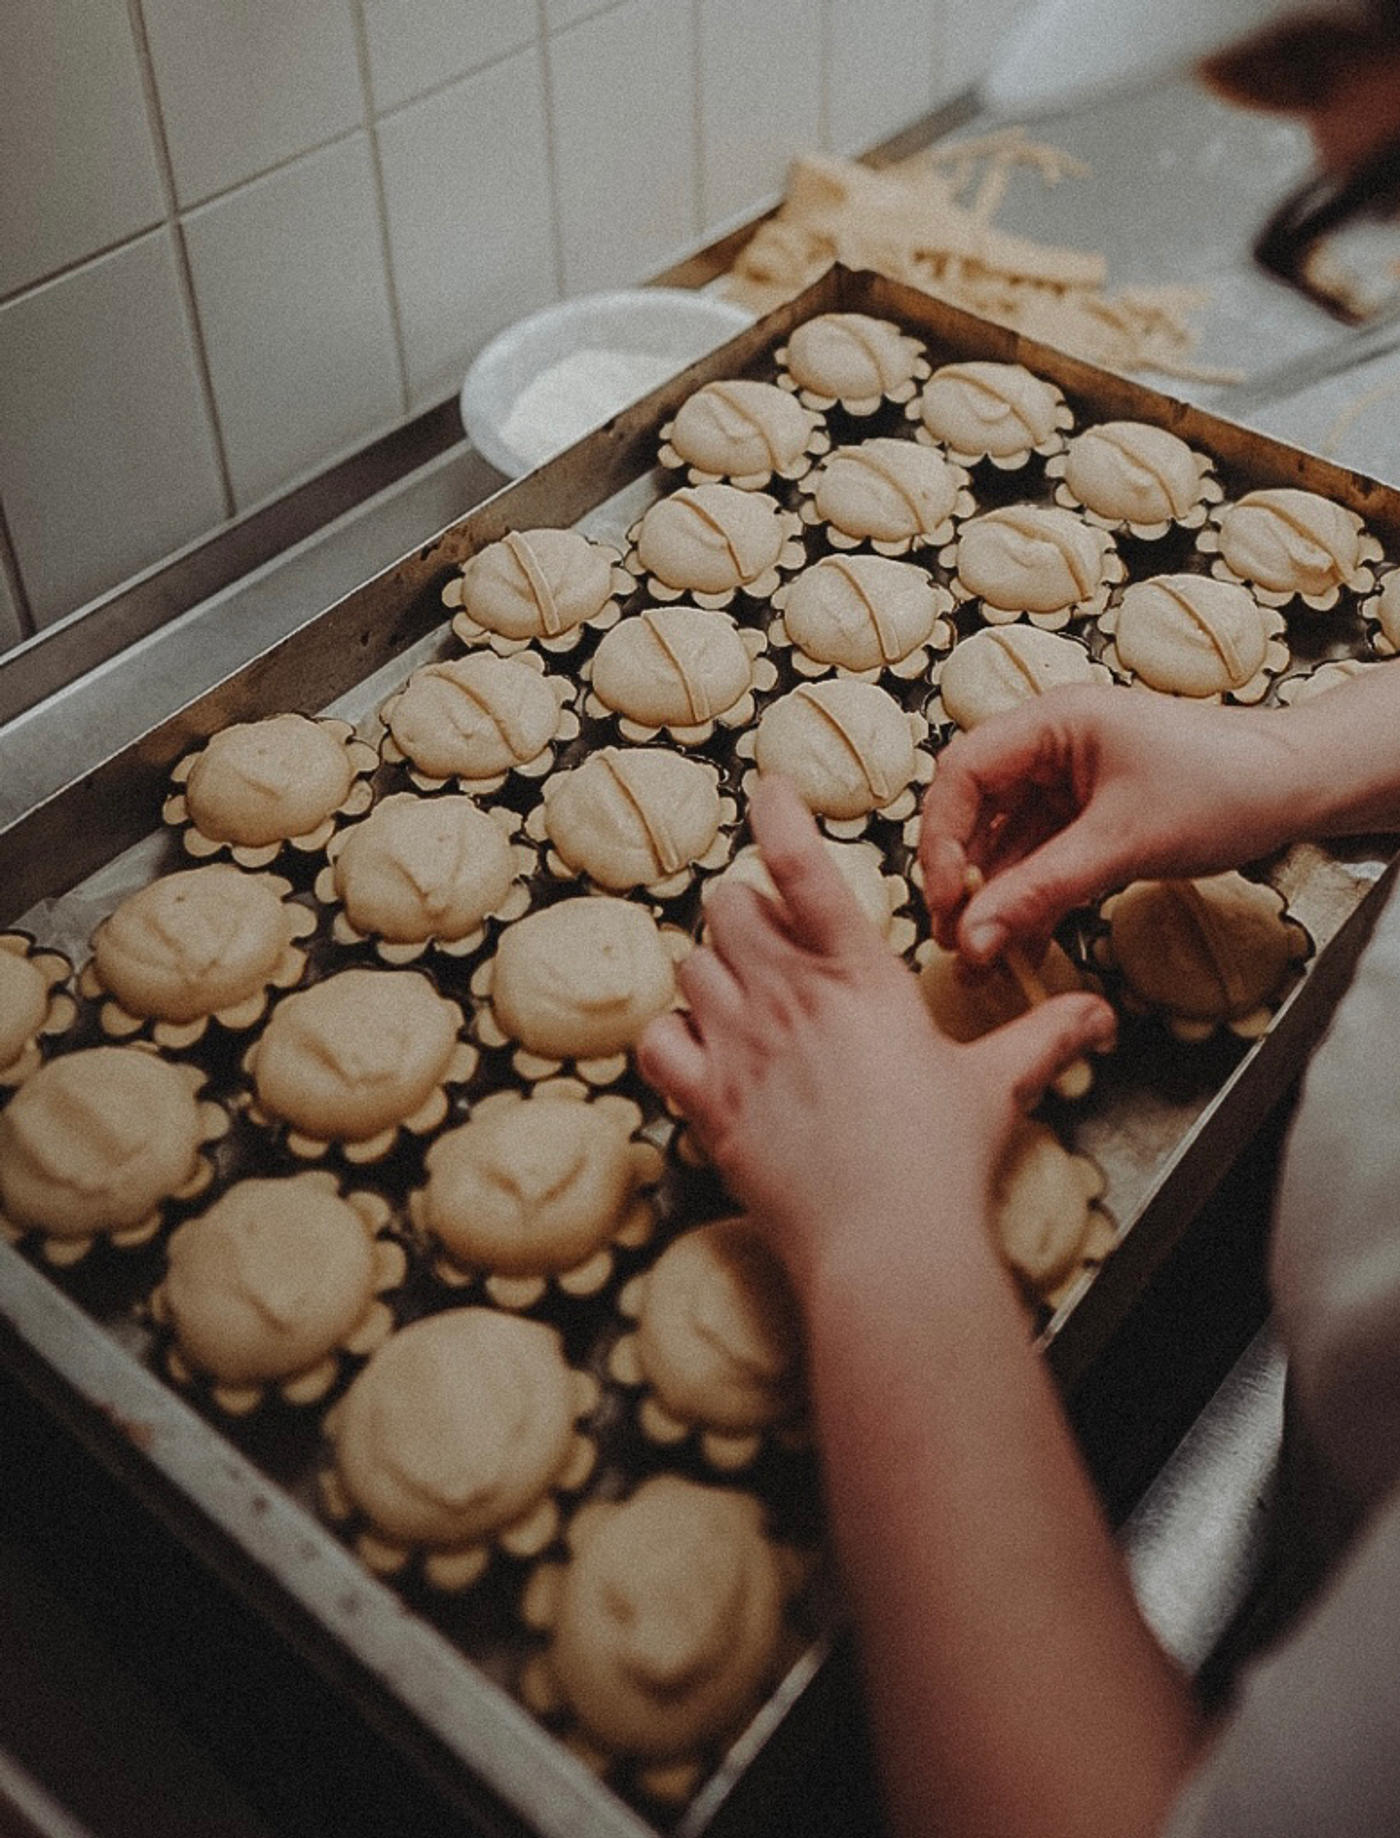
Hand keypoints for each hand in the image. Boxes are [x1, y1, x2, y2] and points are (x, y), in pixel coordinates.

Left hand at [637, 775, 1114, 1287]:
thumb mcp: (999, 1084)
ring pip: (690, 965)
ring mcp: (738, 1049)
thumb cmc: (942, 1158)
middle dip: (745, 908)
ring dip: (711, 968)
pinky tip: (694, 1048)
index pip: (803, 867)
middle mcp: (787, 997)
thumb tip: (1100, 1013)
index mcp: (858, 976)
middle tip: (772, 934)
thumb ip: (1045, 1036)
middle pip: (728, 906)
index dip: (778, 815)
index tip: (767, 789)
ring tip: (741, 991)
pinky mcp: (706, 1105)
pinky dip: (668, 1038)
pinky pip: (655, 1043)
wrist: (887, 1241)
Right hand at [919, 685, 1314, 963]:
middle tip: (955, 939)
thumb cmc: (1226, 786)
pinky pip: (1042, 859)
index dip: (941, 839)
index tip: (947, 901)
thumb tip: (974, 938)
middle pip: (974, 810)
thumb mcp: (1123, 843)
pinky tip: (1024, 944)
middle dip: (961, 877)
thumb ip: (1041, 890)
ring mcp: (1069, 781)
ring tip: (983, 958)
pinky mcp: (1090, 816)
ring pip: (1005, 842)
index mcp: (1051, 722)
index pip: (961, 773)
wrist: (1299, 788)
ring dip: (993, 899)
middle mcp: (1050, 746)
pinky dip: (1031, 900)